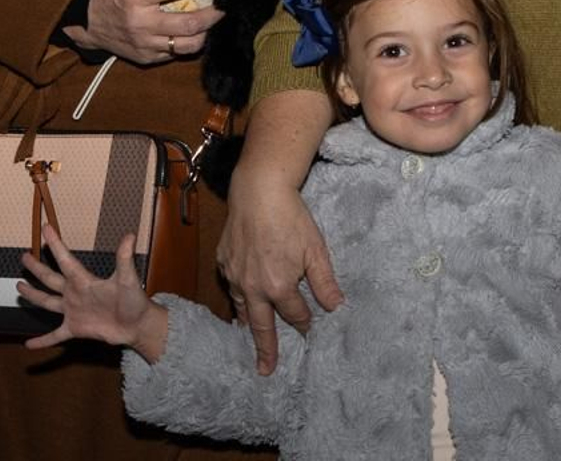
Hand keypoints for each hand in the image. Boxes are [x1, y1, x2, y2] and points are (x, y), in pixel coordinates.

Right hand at [18, 226, 168, 357]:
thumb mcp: (127, 279)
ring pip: (47, 302)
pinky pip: (55, 336)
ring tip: (19, 287)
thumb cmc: (134, 300)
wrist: (137, 326)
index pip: (65, 260)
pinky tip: (28, 344)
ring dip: (34, 295)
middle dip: (37, 268)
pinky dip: (42, 341)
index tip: (46, 227)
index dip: (55, 244)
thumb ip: (124, 258)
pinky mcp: (75, 329)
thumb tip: (130, 235)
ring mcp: (73, 311)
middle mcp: (75, 293)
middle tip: (24, 257)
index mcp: (84, 280)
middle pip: (50, 279)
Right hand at [64, 0, 240, 64]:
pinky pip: (177, 52)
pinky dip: (191, 41)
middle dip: (214, 13)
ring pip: (188, 43)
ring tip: (211, 17)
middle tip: (224, 3)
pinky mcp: (149, 57)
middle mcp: (142, 22)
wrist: (87, 26)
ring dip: (206, 30)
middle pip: (190, 22)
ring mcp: (146, 43)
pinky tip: (194, 29)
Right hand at [216, 178, 342, 374]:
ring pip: (242, 307)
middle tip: (265, 370)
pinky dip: (238, 296)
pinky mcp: (224, 261)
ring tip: (248, 337)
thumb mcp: (316, 250)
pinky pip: (232, 286)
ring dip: (248, 324)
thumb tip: (336, 307)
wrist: (258, 190)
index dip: (305, 322)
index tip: (310, 329)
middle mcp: (253, 287)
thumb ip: (324, 282)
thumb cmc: (291, 217)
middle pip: (262, 325)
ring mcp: (235, 275)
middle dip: (266, 349)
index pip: (295, 314)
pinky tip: (242, 298)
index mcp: (278, 286)